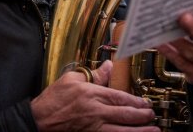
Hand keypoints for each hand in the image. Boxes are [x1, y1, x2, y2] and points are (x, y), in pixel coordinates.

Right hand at [30, 60, 159, 131]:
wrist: (39, 119)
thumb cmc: (53, 100)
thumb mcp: (72, 79)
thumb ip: (94, 74)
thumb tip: (109, 66)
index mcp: (93, 95)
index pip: (120, 97)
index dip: (137, 101)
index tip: (146, 103)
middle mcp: (96, 113)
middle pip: (125, 115)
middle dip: (143, 117)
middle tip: (153, 116)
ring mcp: (93, 128)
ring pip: (122, 131)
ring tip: (153, 131)